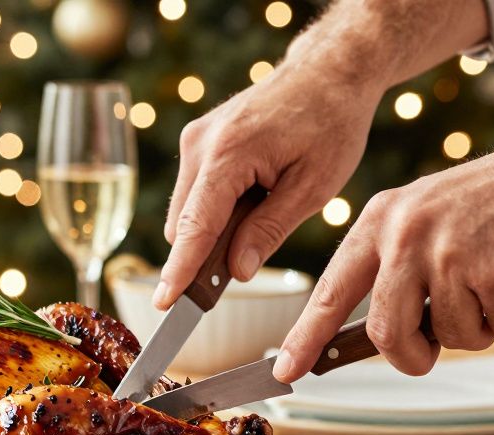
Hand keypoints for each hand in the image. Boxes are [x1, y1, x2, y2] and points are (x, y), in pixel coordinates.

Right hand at [154, 65, 380, 308]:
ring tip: (263, 209)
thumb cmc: (329, 124)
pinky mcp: (196, 141)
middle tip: (247, 260)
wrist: (326, 72)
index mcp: (230, 154)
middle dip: (203, 252)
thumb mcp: (314, 185)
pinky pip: (193, 193)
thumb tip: (237, 272)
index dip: (180, 270)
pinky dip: (214, 209)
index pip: (196, 226)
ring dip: (212, 229)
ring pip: (185, 212)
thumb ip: (270, 229)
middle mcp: (200, 144)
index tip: (164, 304)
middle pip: (183, 225)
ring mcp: (194, 140)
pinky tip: (253, 195)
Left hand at [274, 114, 493, 381]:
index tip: (284, 370)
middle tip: (431, 351)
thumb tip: (374, 332)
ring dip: (483, 326)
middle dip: (412, 356)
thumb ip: (396, 265)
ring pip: (450, 337)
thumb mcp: (430, 216)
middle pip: (386, 332)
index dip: (305, 337)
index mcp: (382, 220)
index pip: (331, 291)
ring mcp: (449, 252)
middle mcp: (406, 234)